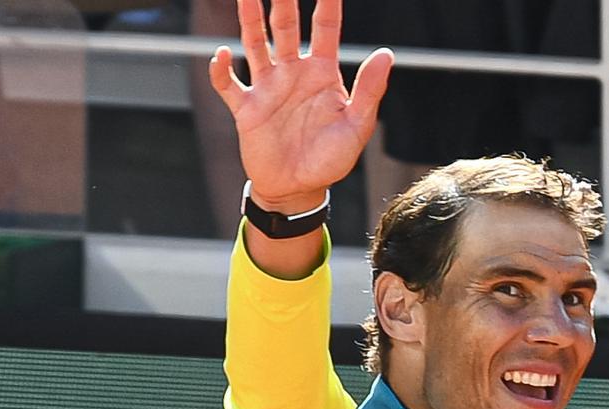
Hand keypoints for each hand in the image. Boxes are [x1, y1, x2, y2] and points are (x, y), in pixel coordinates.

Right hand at [209, 0, 392, 213]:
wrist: (298, 189)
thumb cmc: (330, 159)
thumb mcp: (356, 126)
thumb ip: (369, 91)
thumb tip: (386, 54)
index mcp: (322, 73)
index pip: (326, 27)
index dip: (328, 2)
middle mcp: (293, 73)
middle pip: (286, 26)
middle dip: (283, 0)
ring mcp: (268, 88)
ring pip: (255, 44)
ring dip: (250, 20)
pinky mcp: (246, 108)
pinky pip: (229, 85)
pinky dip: (222, 70)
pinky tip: (222, 54)